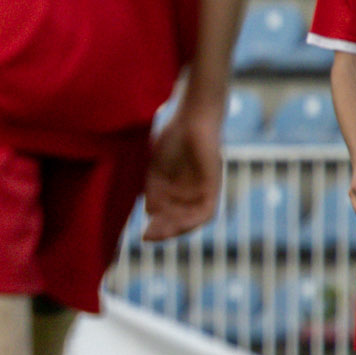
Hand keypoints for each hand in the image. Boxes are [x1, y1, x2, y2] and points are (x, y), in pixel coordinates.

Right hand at [142, 100, 222, 240]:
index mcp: (177, 187)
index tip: (142, 235)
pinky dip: (191, 221)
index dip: (157, 227)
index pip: (169, 215)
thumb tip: (149, 212)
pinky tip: (176, 224)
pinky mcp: (213, 186)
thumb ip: (152, 189)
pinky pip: (206, 212)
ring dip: (175, 229)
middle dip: (163, 230)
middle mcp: (192, 192)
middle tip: (146, 237)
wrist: (191, 118)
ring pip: (192, 219)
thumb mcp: (155, 168)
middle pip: (180, 220)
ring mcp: (204, 190)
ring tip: (158, 232)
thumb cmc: (172, 136)